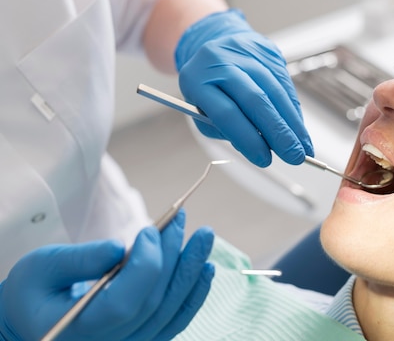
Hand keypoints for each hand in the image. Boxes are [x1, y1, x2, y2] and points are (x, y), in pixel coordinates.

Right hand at [0, 210, 213, 340]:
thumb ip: (80, 259)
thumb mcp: (43, 267)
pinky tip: (206, 268)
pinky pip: (174, 321)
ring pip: (170, 312)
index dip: (145, 264)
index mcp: (78, 329)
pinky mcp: (142, 340)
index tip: (151, 229)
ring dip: (191, 271)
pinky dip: (194, 294)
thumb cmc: (35, 290)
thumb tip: (122, 248)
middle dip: (173, 256)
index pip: (124, 303)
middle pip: (153, 302)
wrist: (33, 319)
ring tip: (204, 236)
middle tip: (181, 218)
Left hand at [175, 9, 313, 166]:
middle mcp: (221, 62)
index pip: (226, 113)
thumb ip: (226, 130)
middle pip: (255, 100)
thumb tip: (261, 146)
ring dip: (293, 123)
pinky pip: (285, 83)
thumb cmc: (208, 86)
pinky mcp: (267, 52)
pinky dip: (294, 109)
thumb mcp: (203, 111)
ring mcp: (246, 54)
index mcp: (196, 80)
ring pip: (275, 91)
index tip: (264, 159)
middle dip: (278, 132)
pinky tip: (299, 126)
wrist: (216, 44)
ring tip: (303, 146)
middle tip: (293, 156)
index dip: (248, 139)